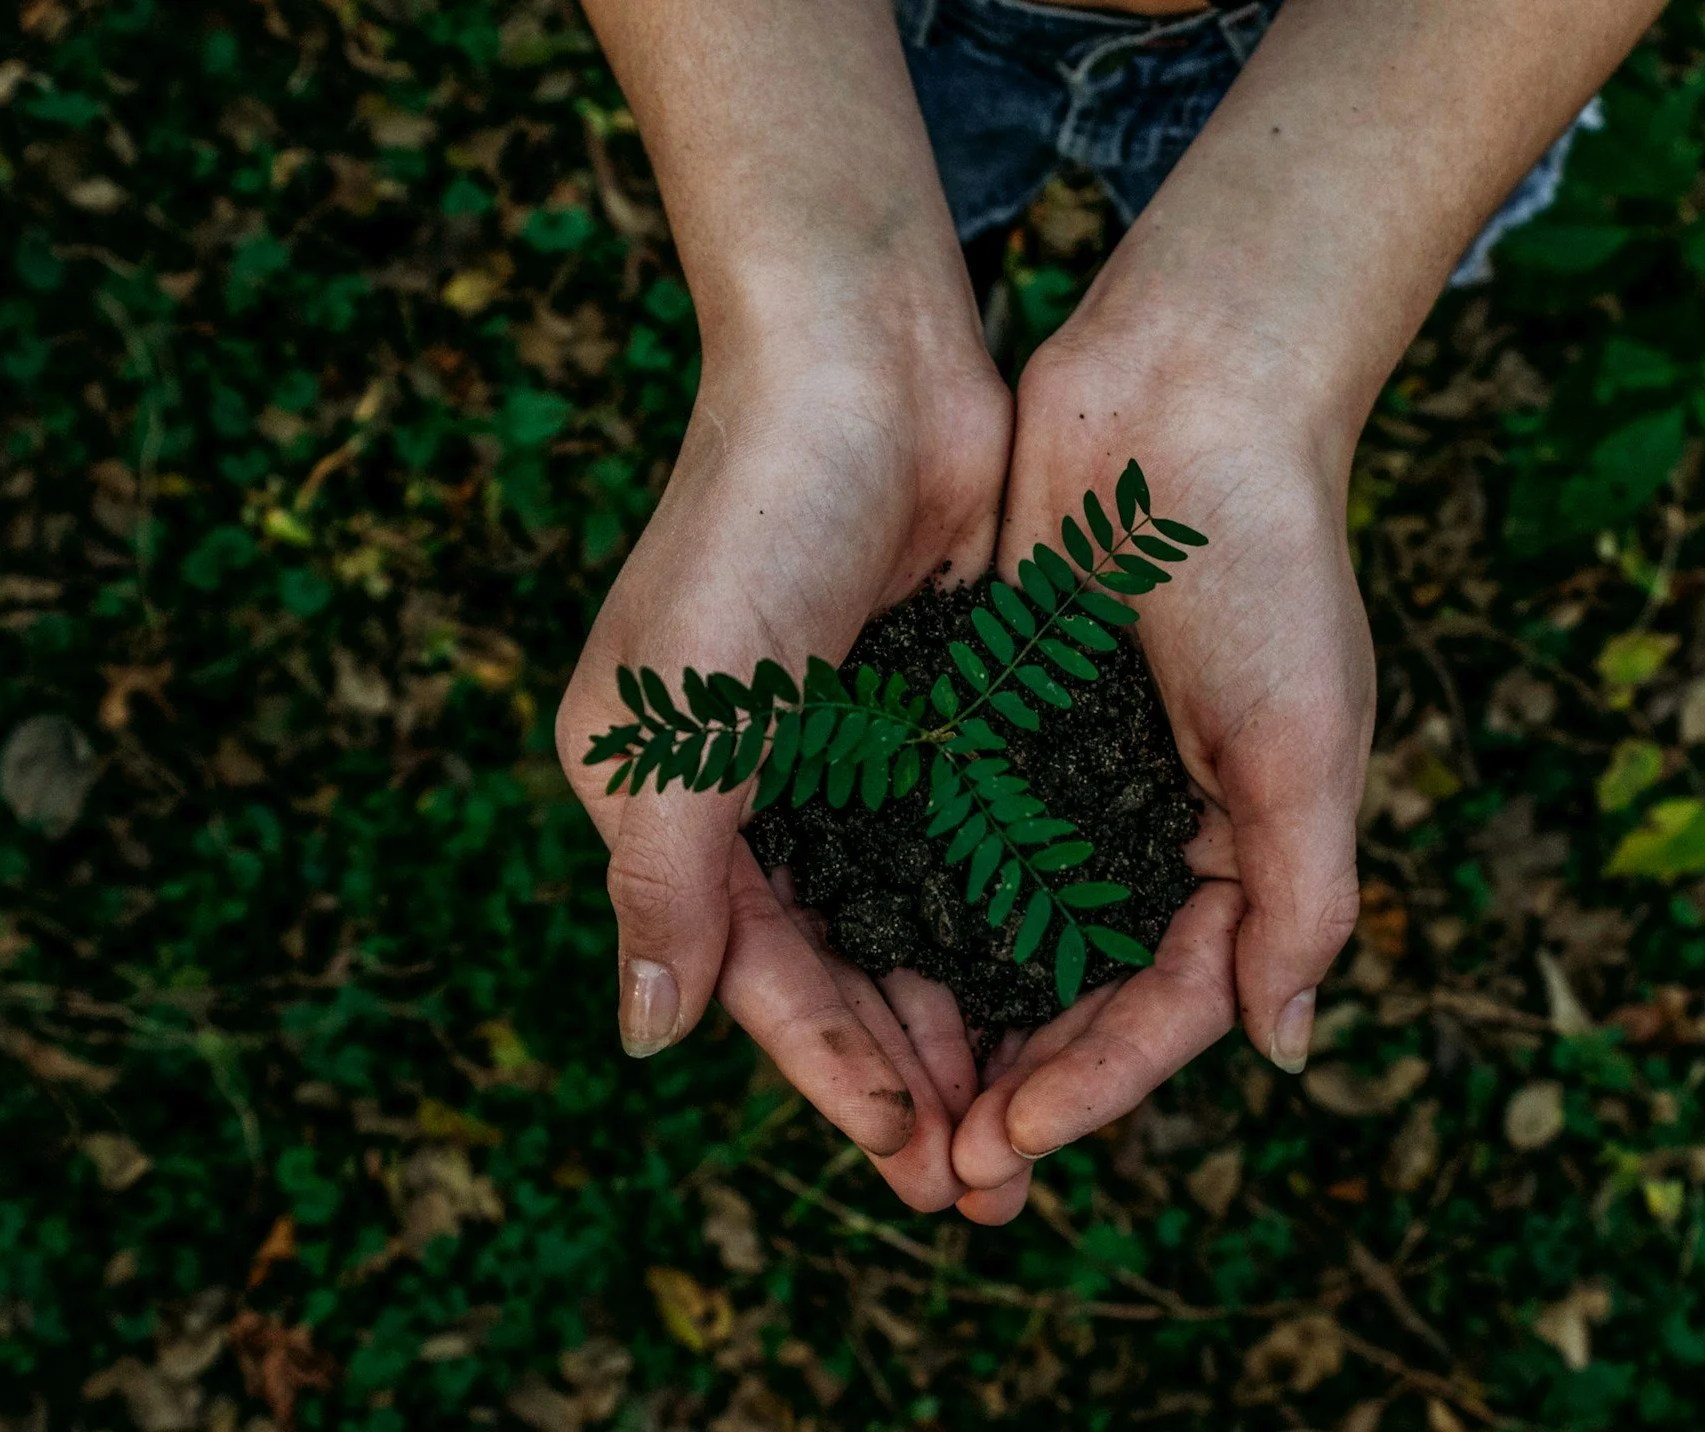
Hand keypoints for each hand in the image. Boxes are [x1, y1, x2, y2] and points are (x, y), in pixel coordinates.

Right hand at [557, 318, 1007, 1212]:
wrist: (864, 360)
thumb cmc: (753, 528)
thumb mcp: (682, 720)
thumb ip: (665, 883)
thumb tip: (647, 1040)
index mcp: (668, 801)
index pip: (758, 977)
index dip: (835, 1076)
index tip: (916, 1164)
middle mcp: (752, 790)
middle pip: (837, 971)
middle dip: (907, 1077)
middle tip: (988, 1183)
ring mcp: (846, 752)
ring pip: (908, 924)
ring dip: (962, 1019)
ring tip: (1028, 1117)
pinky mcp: (930, 710)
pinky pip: (965, 847)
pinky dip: (1001, 921)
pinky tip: (1057, 987)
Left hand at [949, 318, 1373, 1220]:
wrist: (1188, 392)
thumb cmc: (1267, 563)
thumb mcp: (1306, 742)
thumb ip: (1300, 899)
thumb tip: (1283, 1051)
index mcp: (1239, 849)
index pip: (1165, 1005)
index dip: (1093, 1084)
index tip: (1008, 1142)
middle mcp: (1148, 828)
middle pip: (1075, 993)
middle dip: (1014, 1085)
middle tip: (939, 1173)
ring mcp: (1067, 776)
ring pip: (1001, 932)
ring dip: (952, 1021)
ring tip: (889, 1104)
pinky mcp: (994, 717)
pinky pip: (948, 837)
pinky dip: (910, 905)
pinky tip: (852, 964)